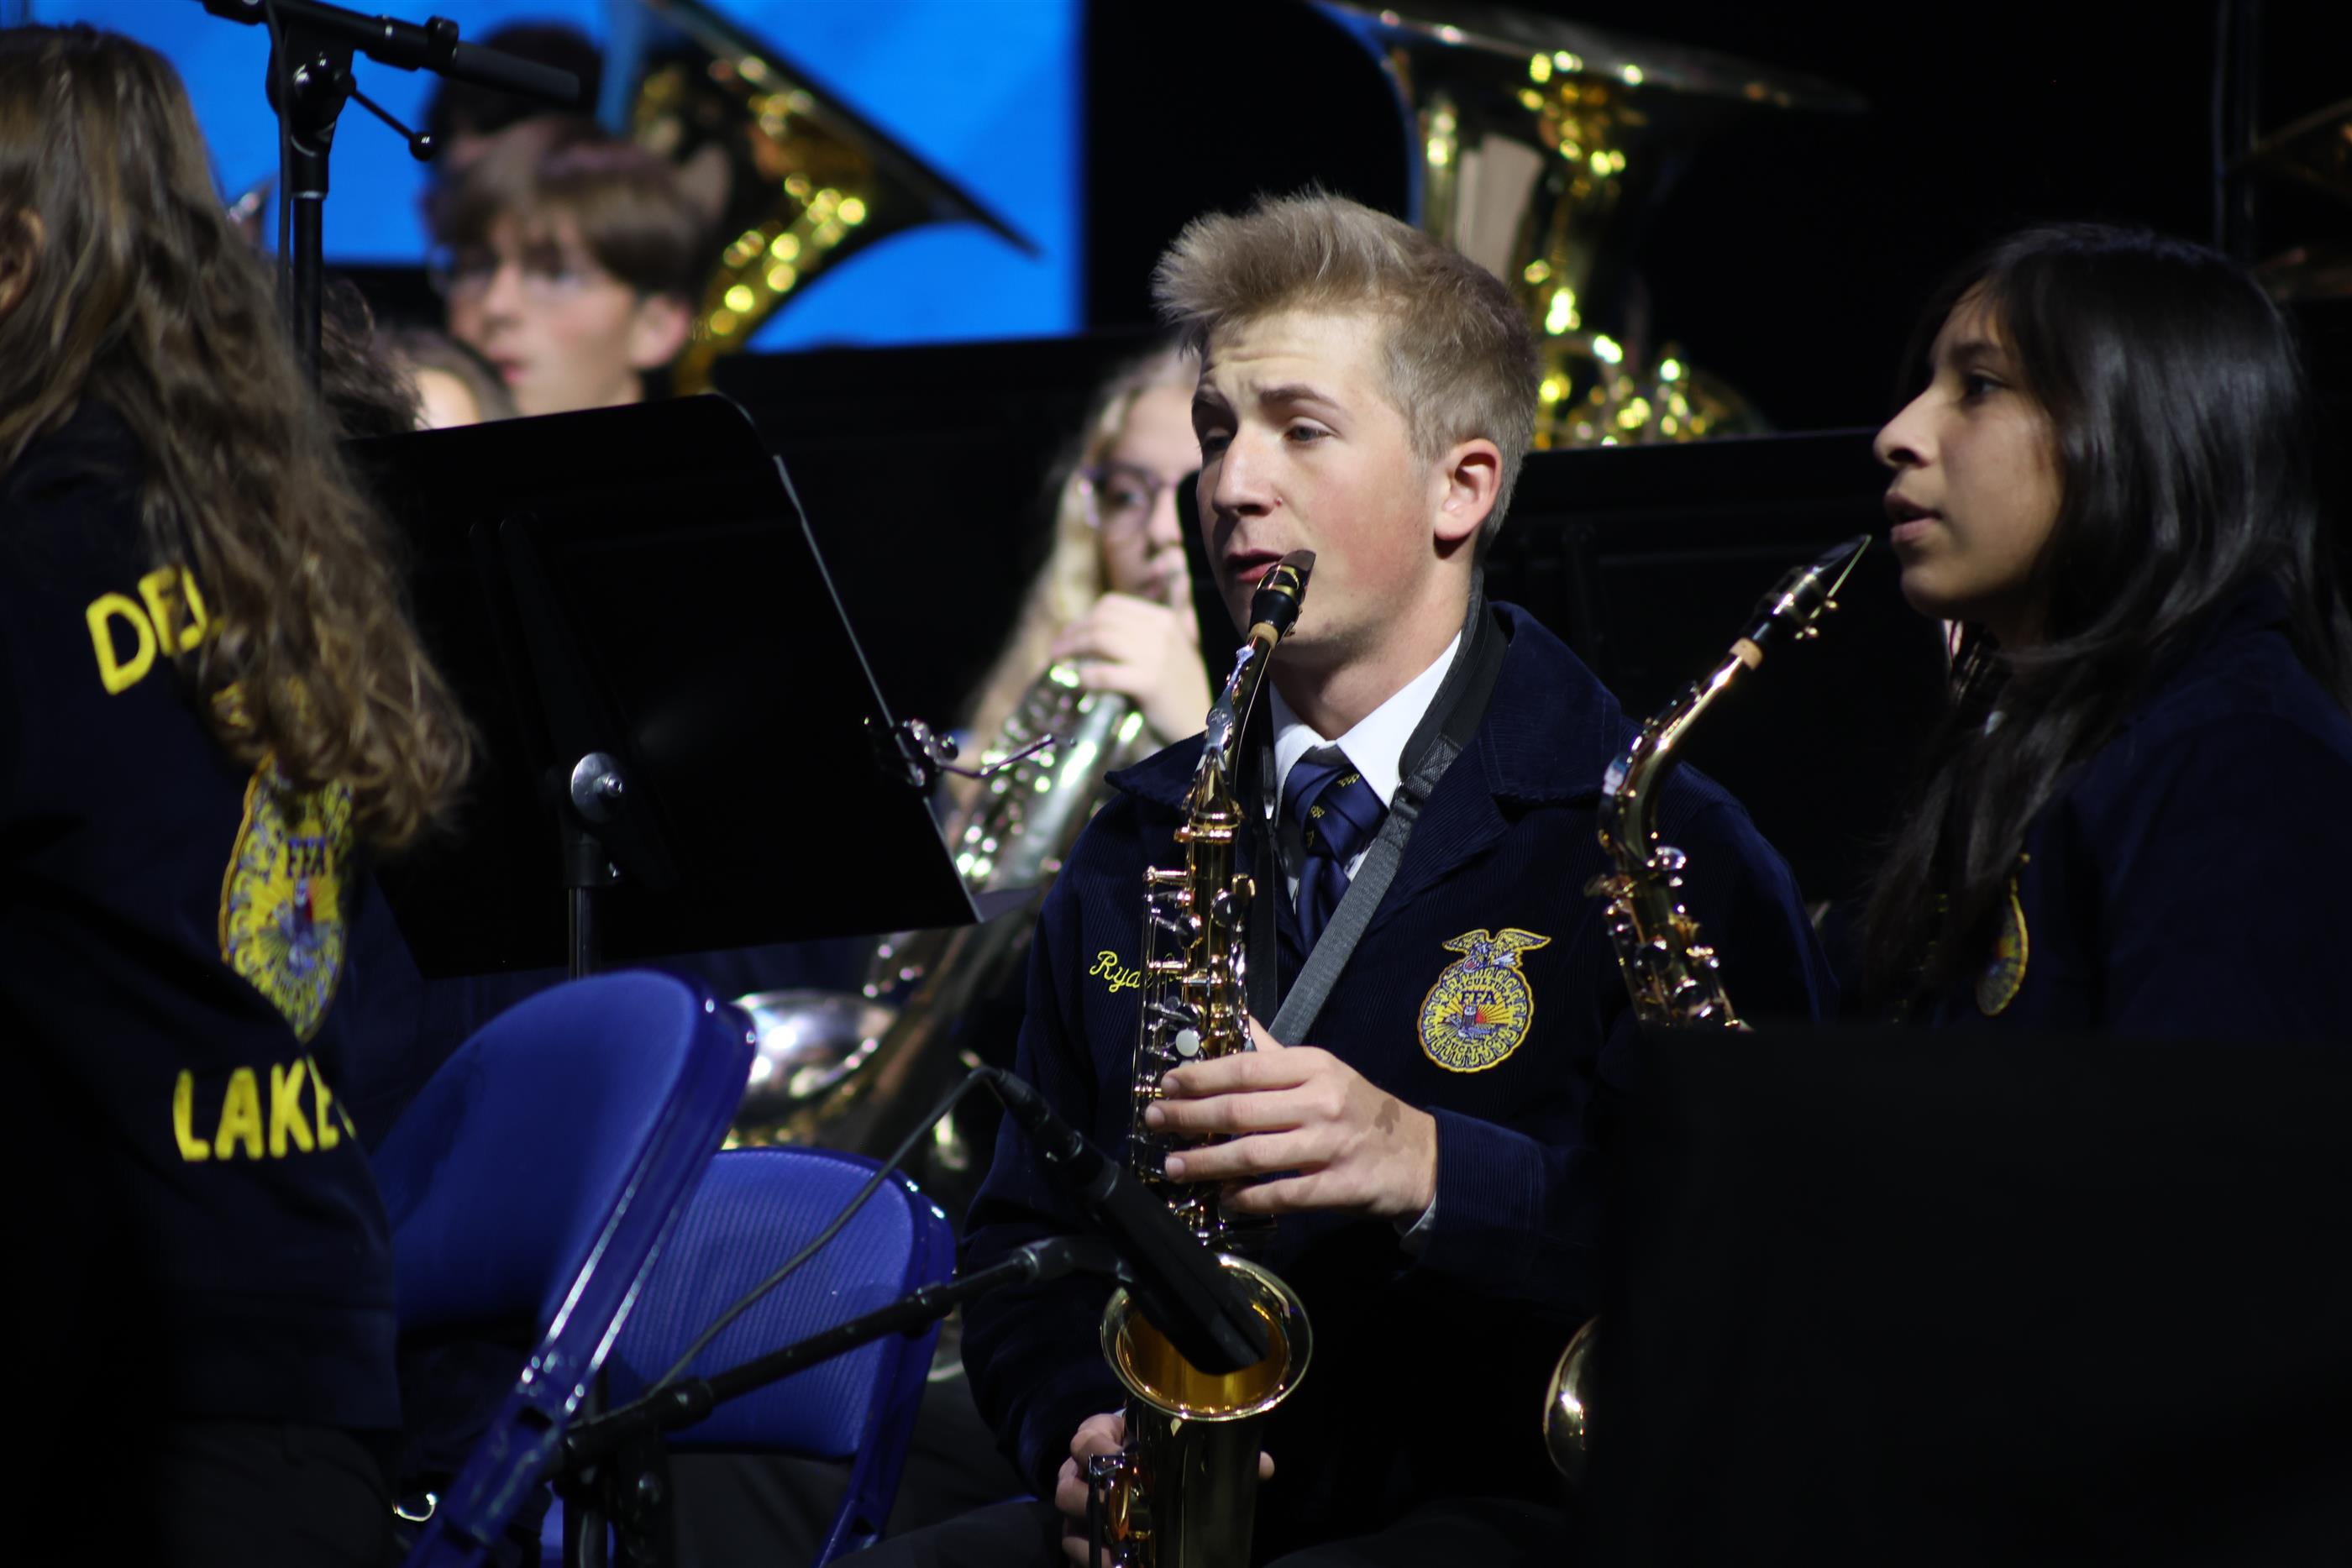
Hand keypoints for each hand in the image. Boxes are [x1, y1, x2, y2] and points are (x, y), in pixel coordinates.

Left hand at [1051, 593, 1208, 742]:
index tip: (1069, 634)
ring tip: (1058, 662)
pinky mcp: (1150, 682)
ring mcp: (1157, 656)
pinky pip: (1105, 672)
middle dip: (1072, 633)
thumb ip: (1136, 639)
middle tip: (1055, 650)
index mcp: (1164, 619)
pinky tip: (1079, 681)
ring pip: (1100, 639)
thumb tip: (1087, 635)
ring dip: (1072, 649)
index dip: (1084, 617)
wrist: (1200, 725)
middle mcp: (1160, 632)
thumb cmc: (1177, 692)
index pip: (1113, 605)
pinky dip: (1086, 675)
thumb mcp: (1165, 653)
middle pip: (1102, 620)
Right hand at [1052, 1410, 1271, 1564]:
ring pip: (1069, 1526)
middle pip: (1069, 1487)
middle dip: (1090, 1503)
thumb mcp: (1177, 1439)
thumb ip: (1217, 1450)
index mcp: (1100, 1437)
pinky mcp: (1080, 1536)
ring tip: (1116, 1555)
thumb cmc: (1155, 1446)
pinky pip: (1076, 1551)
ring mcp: (1077, 1508)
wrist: (1137, 1462)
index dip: (1095, 1449)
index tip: (1116, 1458)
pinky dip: (1093, 1561)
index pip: (1086, 1440)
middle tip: (1118, 1514)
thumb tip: (1264, 1468)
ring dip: (1091, 1542)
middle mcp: (1079, 1472)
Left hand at [1145, 1017, 1437, 1221]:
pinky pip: (1282, 1195)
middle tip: (1154, 1122)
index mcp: (1314, 1067)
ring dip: (1207, 1162)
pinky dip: (1247, 1198)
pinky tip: (1223, 1199)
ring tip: (1174, 1166)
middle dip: (1189, 1117)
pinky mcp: (1338, 1187)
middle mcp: (1321, 1102)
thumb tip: (1234, 1023)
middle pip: (1241, 1110)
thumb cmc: (1359, 1109)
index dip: (1199, 1077)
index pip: (1245, 1068)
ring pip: (1254, 1154)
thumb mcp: (1324, 1072)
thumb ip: (1275, 1055)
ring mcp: (1330, 1146)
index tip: (1165, 1084)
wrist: (1419, 1157)